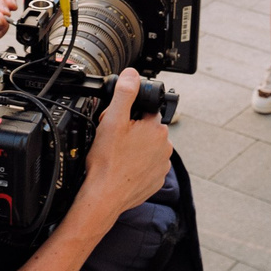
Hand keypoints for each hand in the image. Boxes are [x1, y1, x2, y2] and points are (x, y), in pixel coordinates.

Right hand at [70, 70, 171, 227]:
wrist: (104, 196)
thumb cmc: (107, 161)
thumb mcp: (112, 120)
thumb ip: (125, 94)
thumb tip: (132, 74)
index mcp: (157, 128)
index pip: (146, 111)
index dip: (129, 115)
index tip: (118, 124)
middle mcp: (165, 146)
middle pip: (147, 130)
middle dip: (132, 132)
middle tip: (114, 140)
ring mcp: (162, 166)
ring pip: (148, 149)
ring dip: (136, 149)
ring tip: (117, 156)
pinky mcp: (157, 181)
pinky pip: (148, 167)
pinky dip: (137, 166)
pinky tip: (123, 168)